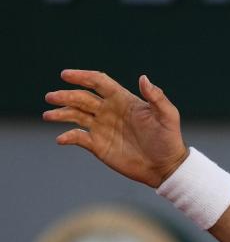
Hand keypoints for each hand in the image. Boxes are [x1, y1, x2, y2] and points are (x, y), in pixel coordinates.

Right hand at [44, 70, 188, 187]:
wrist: (165, 167)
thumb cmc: (169, 139)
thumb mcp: (167, 116)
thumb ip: (156, 97)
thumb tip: (143, 78)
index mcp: (123, 100)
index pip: (98, 82)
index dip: (82, 76)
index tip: (65, 75)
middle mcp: (109, 111)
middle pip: (82, 98)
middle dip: (65, 96)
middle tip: (51, 97)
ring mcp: (102, 128)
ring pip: (75, 115)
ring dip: (61, 113)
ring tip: (49, 115)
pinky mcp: (98, 145)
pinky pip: (78, 138)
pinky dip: (68, 137)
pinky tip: (62, 139)